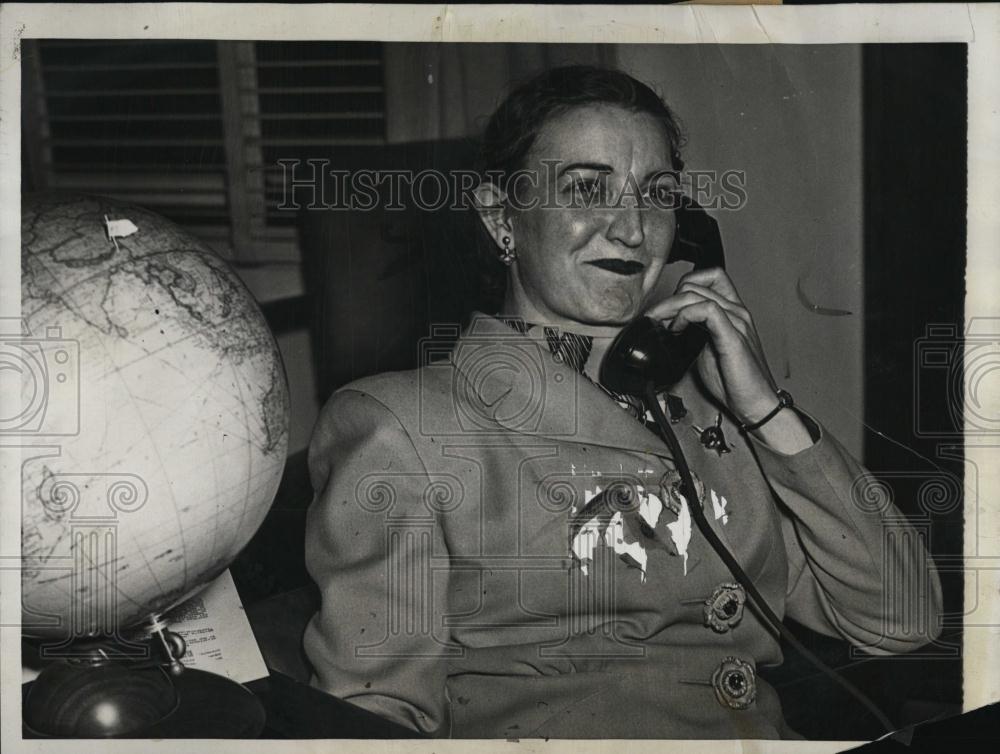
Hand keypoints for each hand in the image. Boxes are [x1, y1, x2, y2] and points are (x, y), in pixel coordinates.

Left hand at [643, 267, 778, 425]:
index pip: (709, 277)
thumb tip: (666, 328)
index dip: (682, 286)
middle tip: (653, 318)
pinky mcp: (733, 335)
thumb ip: (693, 334)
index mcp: (732, 312)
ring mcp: (736, 320)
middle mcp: (736, 311)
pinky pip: (706, 310)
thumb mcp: (706, 351)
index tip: (665, 309)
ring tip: (660, 324)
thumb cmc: (734, 382)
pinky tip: (677, 330)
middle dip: (667, 299)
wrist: (756, 403)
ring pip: (695, 293)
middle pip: (694, 283)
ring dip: (669, 307)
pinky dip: (685, 315)